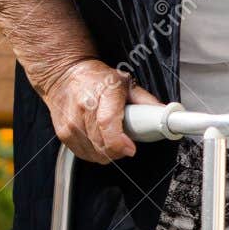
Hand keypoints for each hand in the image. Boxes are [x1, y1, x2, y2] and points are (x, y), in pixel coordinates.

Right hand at [43, 60, 162, 162]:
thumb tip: (165, 114)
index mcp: (103, 92)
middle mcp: (84, 107)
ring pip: (95, 153)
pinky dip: (94, 152)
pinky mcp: (63, 133)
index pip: (108, 123)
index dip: (120, 142)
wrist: (65, 75)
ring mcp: (71, 122)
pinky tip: (97, 138)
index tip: (130, 148)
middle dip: (119, 149)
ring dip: (107, 151)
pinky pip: (85, 154)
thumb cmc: (96, 78)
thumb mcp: (125, 83)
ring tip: (110, 135)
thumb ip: (146, 101)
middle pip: (103, 144)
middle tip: (125, 139)